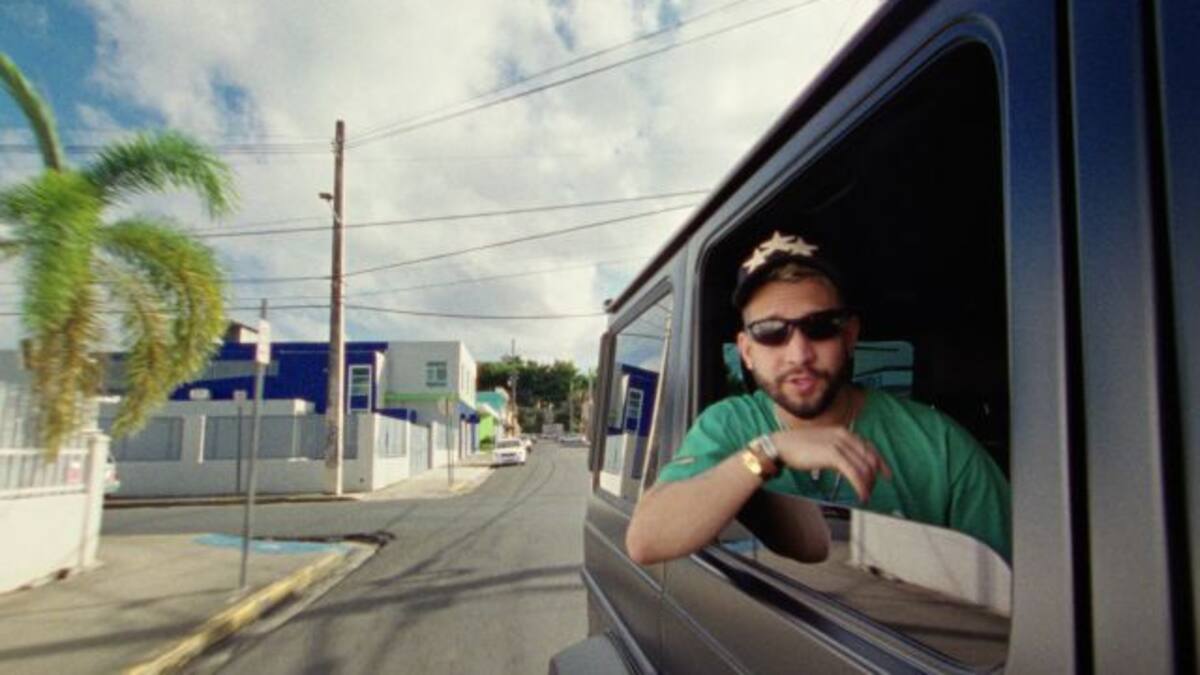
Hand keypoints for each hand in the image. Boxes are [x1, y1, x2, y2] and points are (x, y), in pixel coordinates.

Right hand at [770, 428, 891, 501]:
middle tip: (871, 490)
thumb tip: (847, 464)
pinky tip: (861, 495)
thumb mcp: (823, 444)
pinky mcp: (833, 455)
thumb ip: (837, 450)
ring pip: (863, 468)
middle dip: (873, 477)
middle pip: (869, 459)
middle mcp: (844, 436)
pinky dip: (860, 486)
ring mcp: (839, 445)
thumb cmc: (797, 447)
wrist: (781, 446)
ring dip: (867, 485)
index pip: (869, 447)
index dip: (881, 462)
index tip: (886, 474)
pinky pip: (854, 474)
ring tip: (865, 495)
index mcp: (843, 432)